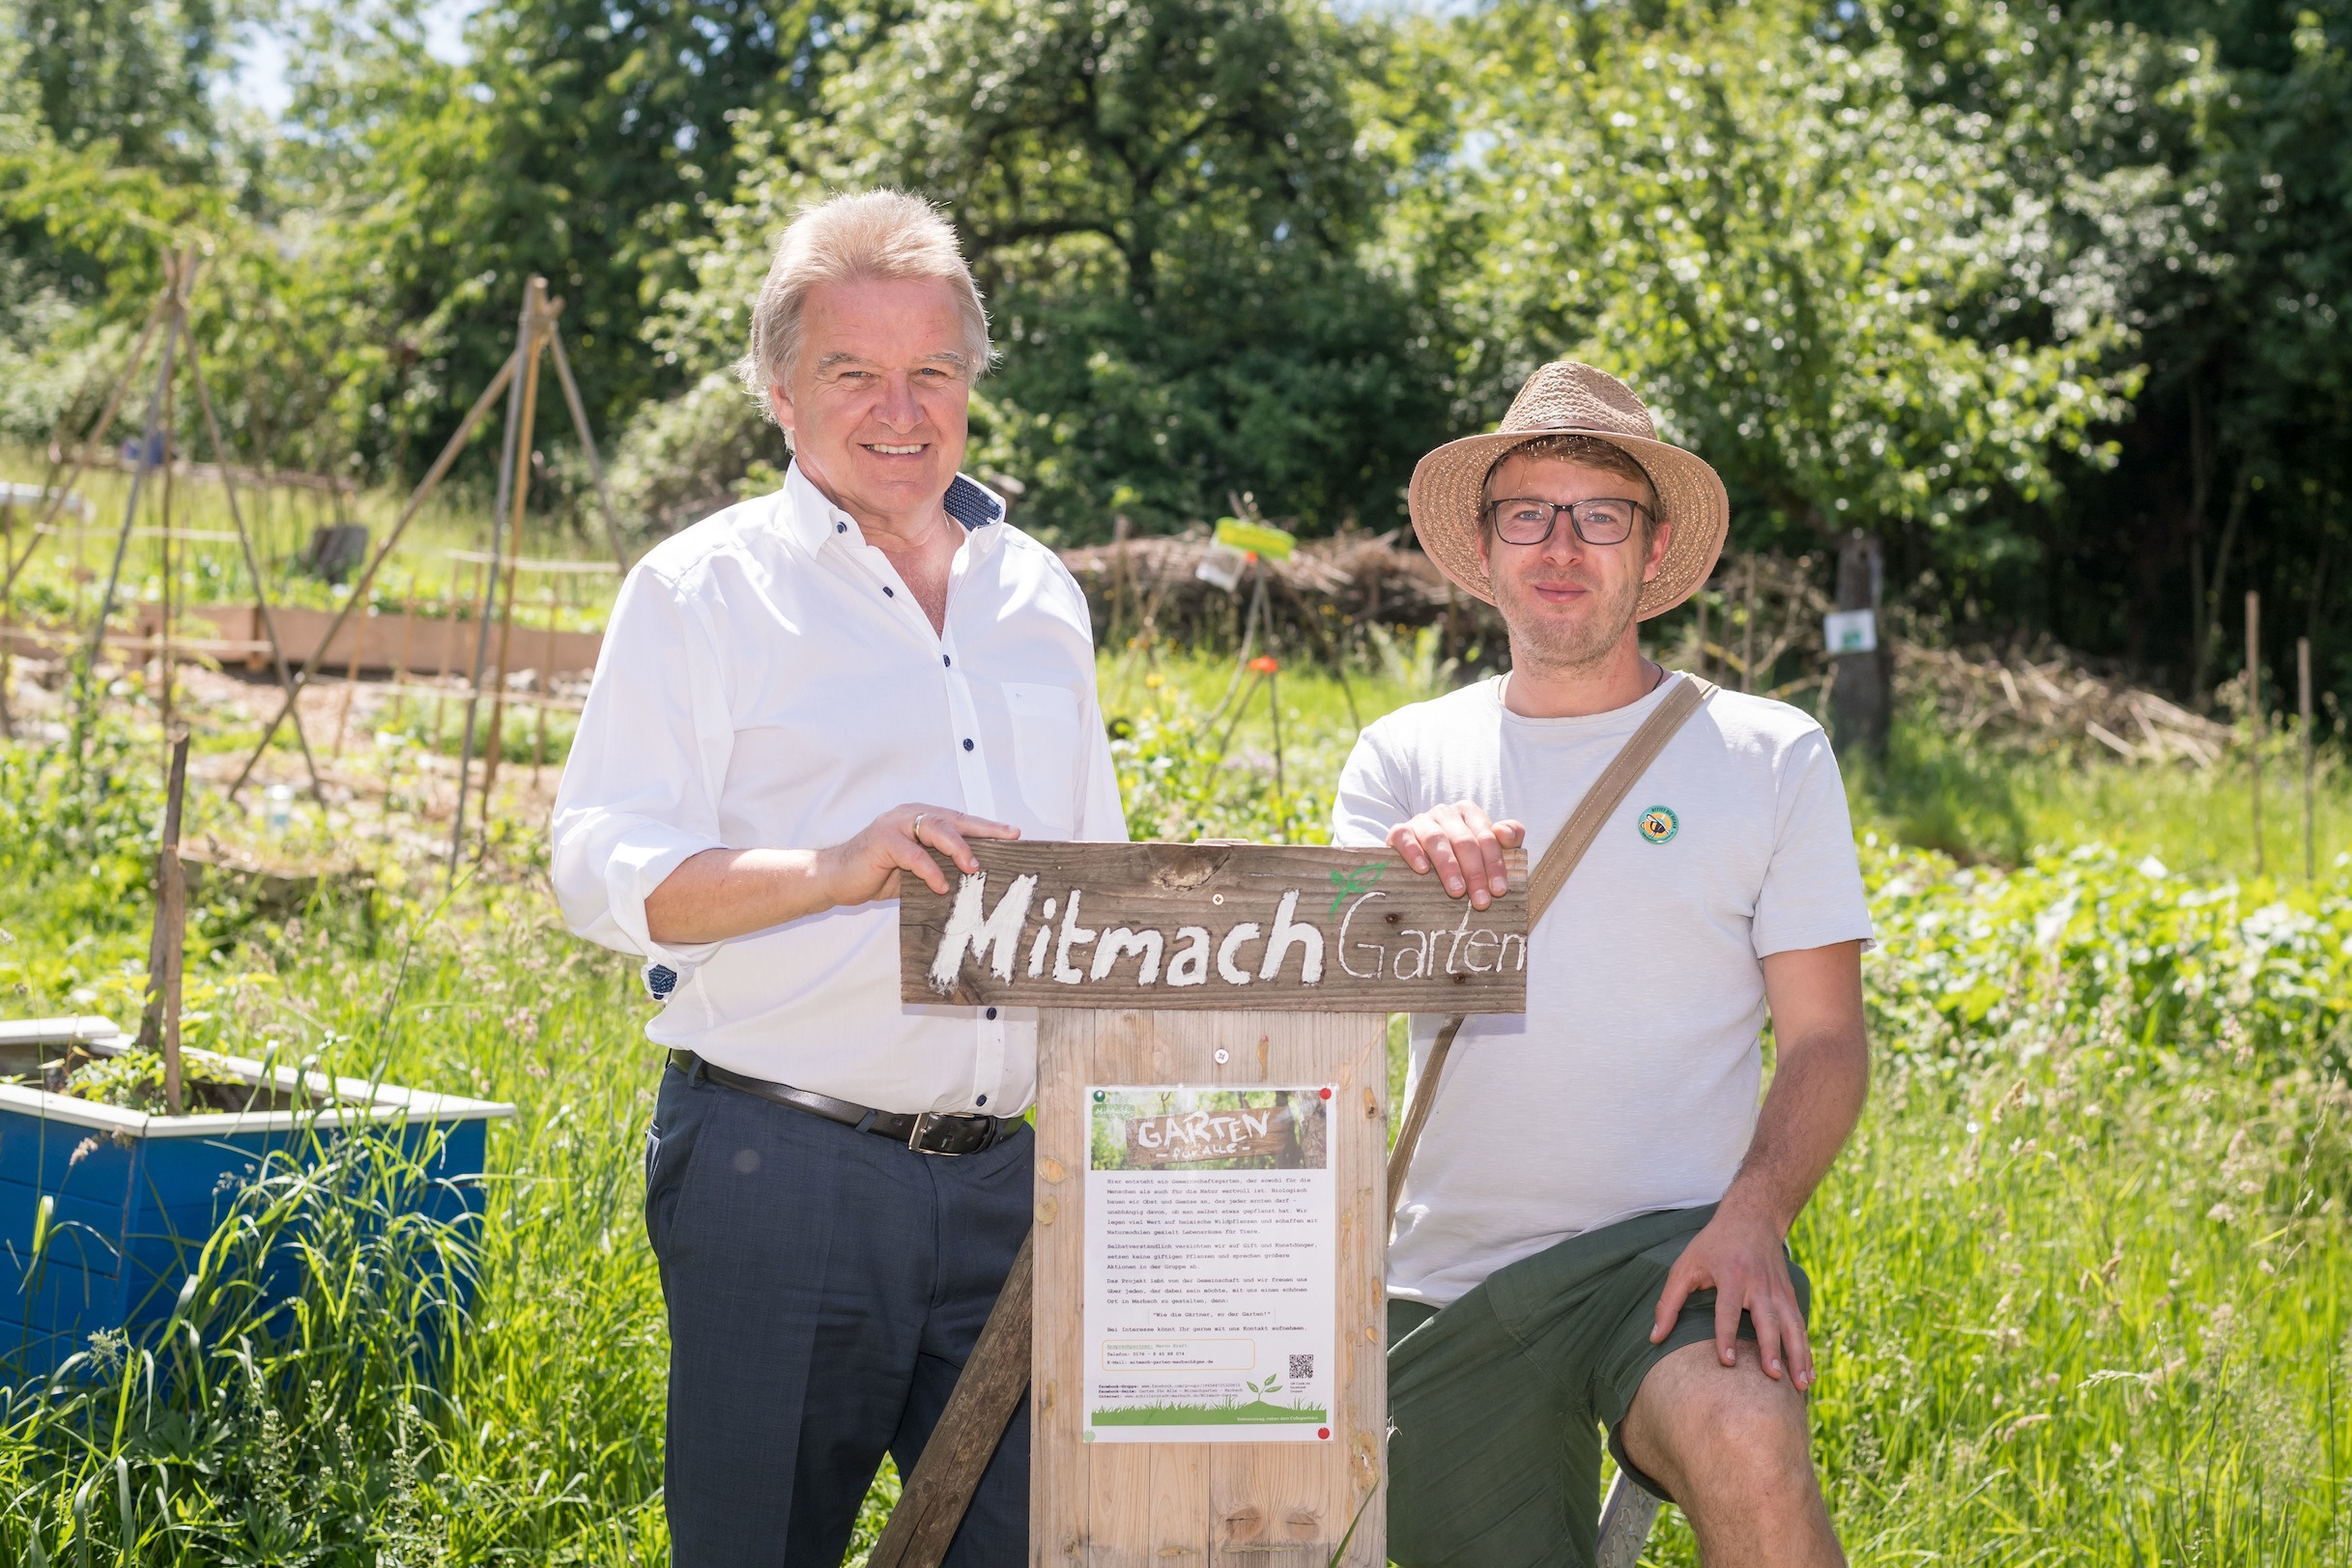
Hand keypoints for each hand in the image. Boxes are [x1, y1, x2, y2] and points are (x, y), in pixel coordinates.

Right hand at [814, 804, 1019, 906]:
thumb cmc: (876, 874)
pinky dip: (929, 870)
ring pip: (934, 827)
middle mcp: (909, 816)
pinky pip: (912, 854)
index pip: (959, 820)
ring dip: (957, 847)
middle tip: (1007, 840)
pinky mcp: (881, 841)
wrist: (835, 878)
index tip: (1013, 834)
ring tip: (972, 867)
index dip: (987, 827)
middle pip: (953, 818)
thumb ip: (938, 865)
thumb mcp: (914, 870)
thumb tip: (973, 877)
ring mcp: (894, 825)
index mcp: (919, 819)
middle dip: (983, 829)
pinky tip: (940, 885)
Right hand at [1385, 801, 1524, 909]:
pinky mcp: (1400, 831)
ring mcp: (1422, 820)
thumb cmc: (1460, 854)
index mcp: (1469, 812)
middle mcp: (1446, 813)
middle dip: (1475, 873)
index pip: (1487, 837)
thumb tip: (1508, 834)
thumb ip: (1508, 837)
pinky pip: (1404, 837)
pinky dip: (1413, 852)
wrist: (1419, 853)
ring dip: (1448, 866)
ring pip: (1437, 839)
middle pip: (1464, 841)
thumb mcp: (1488, 845)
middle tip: (1480, 901)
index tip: (1499, 890)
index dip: (1494, 864)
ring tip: (1456, 891)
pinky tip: (1422, 870)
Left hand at [1650, 1201, 1814, 1390]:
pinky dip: (1806, 1350)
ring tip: (1801, 1385)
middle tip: (1772, 1377)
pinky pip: (1800, 1325)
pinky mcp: (1789, 1295)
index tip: (1727, 1362)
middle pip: (1767, 1318)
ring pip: (1791, 1325)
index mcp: (1731, 1275)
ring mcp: (1778, 1290)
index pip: (1728, 1309)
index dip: (1726, 1335)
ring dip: (1798, 1355)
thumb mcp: (1685, 1265)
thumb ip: (1669, 1302)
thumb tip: (1655, 1338)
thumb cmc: (1713, 1244)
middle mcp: (1759, 1284)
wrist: (1753, 1217)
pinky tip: (1808, 1374)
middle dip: (1771, 1348)